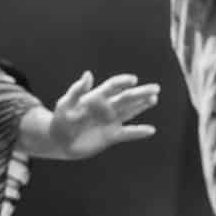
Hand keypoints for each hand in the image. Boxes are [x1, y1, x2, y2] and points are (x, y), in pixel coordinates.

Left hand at [46, 72, 160, 159]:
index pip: (112, 86)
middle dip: (141, 92)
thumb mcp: (65, 105)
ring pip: (130, 111)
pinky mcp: (111, 136)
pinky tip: (151, 130)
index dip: (122, 82)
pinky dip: (139, 132)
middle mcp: (106, 107)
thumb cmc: (59, 121)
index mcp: (95, 97)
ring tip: (154, 98)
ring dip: (142, 105)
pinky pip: (127, 133)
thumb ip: (77, 90)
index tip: (133, 80)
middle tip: (156, 88)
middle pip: (126, 97)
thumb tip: (88, 74)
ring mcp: (110, 121)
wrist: (58, 142)